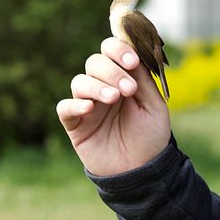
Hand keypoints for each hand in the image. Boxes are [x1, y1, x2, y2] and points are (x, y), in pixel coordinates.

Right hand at [56, 37, 170, 175]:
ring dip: (97, 86)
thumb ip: (142, 80)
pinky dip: (75, 104)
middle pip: (95, 62)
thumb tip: (132, 53)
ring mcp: (88, 104)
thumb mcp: (154, 106)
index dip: (119, 50)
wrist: (142, 170)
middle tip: (128, 89)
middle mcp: (103, 86)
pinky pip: (65, 107)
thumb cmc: (150, 136)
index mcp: (124, 77)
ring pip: (80, 81)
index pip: (114, 51)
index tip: (132, 61)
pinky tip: (89, 108)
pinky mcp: (75, 124)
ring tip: (114, 98)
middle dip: (112, 71)